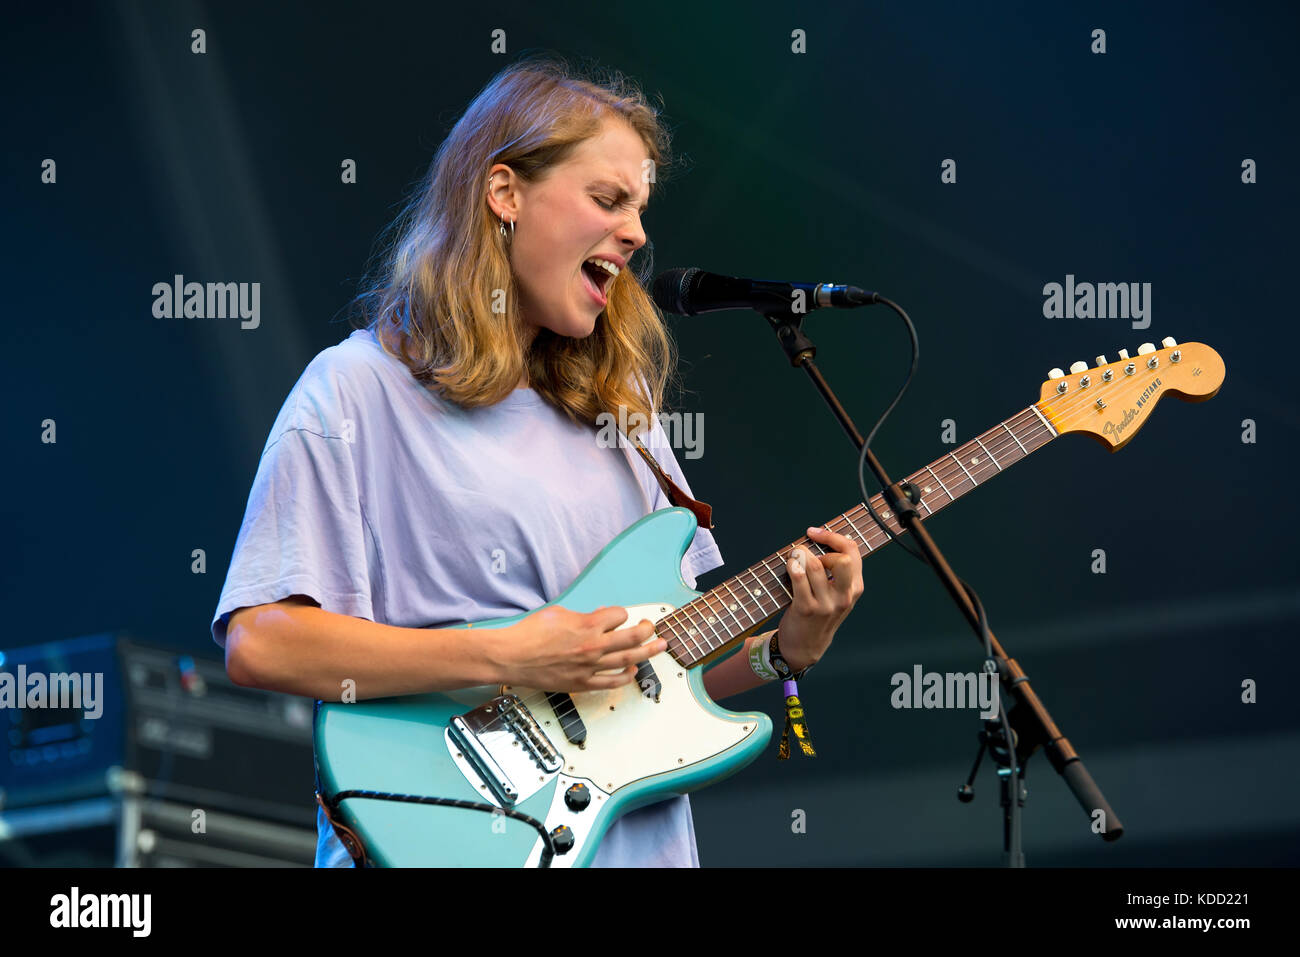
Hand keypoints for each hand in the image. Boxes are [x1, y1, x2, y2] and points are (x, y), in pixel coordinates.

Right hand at [488, 605, 664, 691]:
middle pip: (633, 637)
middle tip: (653, 629)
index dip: (620, 614)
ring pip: (628, 660)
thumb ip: (582, 615)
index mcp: (587, 625)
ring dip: (648, 652)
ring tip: (660, 647)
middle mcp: (593, 646)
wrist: (511, 657)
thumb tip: (597, 617)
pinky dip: (625, 676)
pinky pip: (611, 682)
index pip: (619, 615)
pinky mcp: (582, 683)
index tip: (618, 616)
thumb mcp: (558, 613)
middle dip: (647, 631)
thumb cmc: (529, 634)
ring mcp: (590, 667)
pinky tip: (632, 671)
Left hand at [775, 526, 864, 672]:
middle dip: (822, 548)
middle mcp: (844, 596)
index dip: (832, 536)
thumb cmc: (819, 613)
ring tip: (793, 557)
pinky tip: (789, 566)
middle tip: (808, 554)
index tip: (815, 532)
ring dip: (800, 555)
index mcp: (855, 588)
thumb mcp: (837, 594)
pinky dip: (792, 566)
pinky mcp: (807, 609)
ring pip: (815, 565)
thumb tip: (819, 538)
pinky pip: (799, 578)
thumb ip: (837, 571)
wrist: (806, 645)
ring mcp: (826, 604)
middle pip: (841, 559)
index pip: (852, 551)